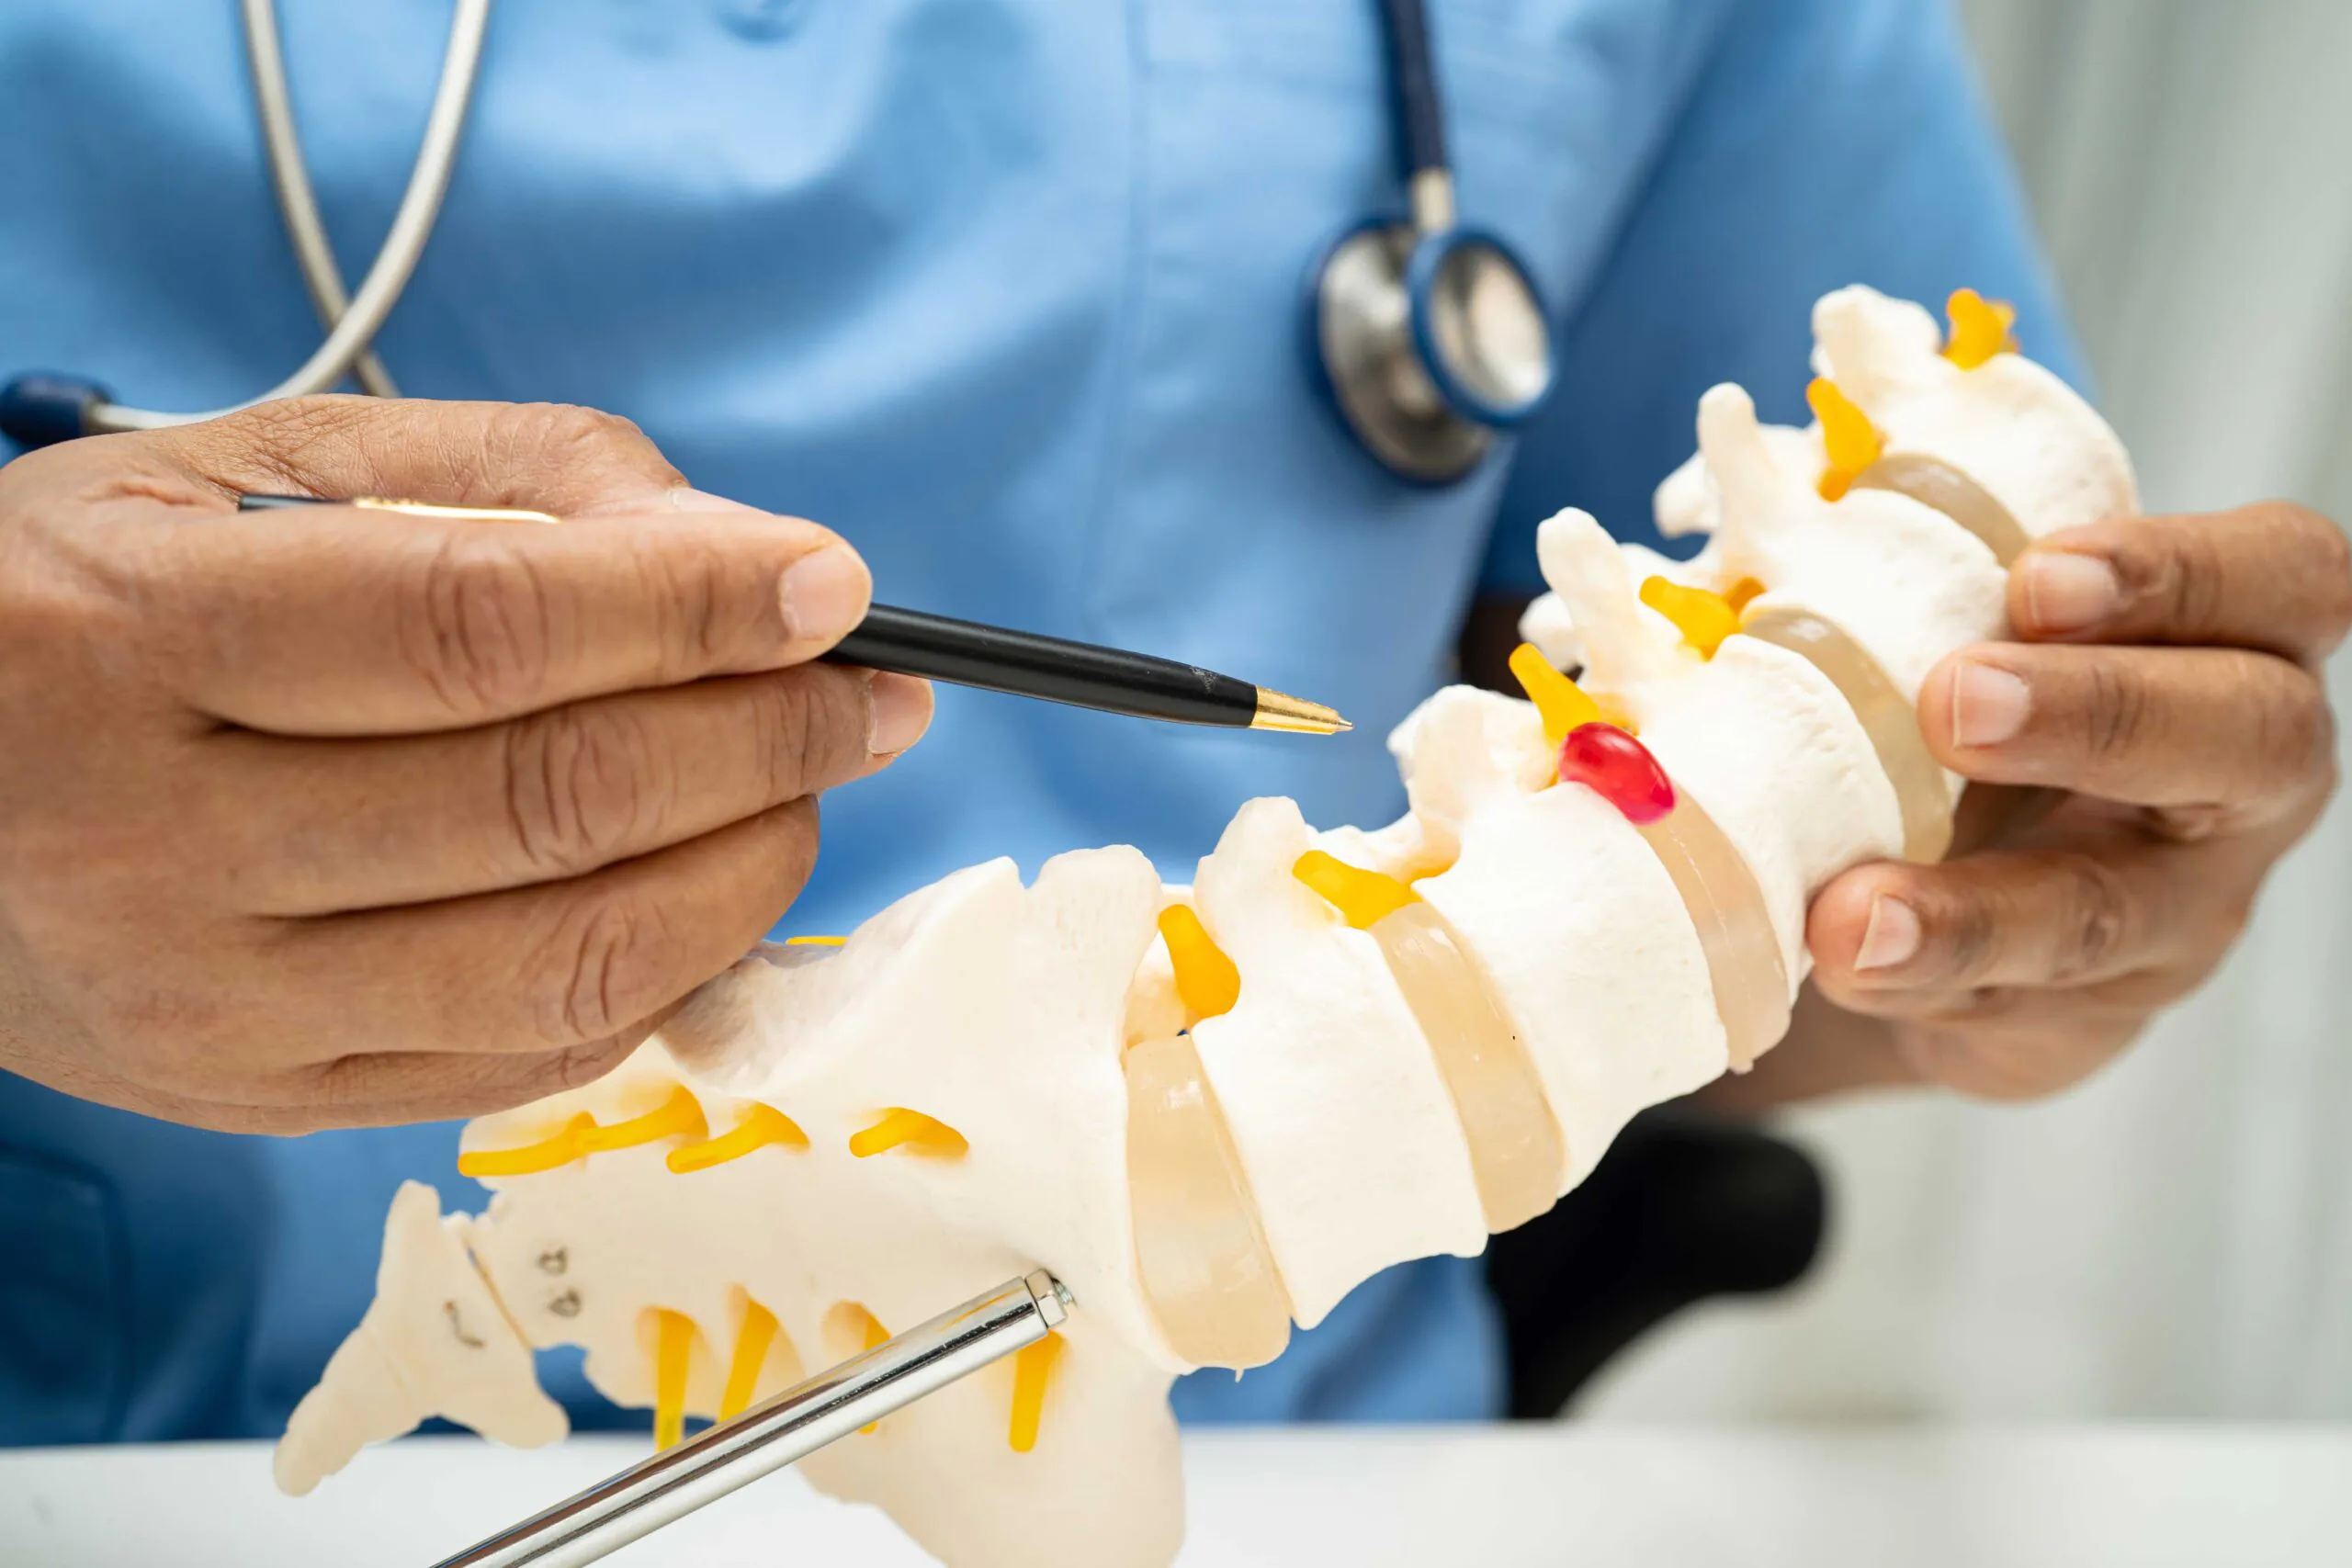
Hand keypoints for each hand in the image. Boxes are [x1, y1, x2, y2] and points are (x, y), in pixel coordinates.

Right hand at [0, 397, 930, 1132]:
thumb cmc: (99, 602)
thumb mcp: (255, 467)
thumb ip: (506, 475)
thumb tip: (737, 547)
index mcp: (132, 637)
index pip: (478, 624)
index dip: (690, 605)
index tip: (833, 586)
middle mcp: (155, 840)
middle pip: (547, 801)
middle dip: (764, 738)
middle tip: (869, 694)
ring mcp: (209, 1002)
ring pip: (565, 963)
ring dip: (746, 869)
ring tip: (802, 788)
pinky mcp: (262, 1101)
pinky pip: (531, 1059)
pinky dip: (665, 974)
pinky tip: (706, 888)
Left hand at [1791, 502, 2349, 1101]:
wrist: (1946, 895)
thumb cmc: (1970, 703)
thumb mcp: (1975, 628)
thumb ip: (1934, 577)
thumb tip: (1772, 510)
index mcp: (2237, 640)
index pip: (2281, 577)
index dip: (2179, 569)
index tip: (2036, 573)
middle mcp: (2240, 778)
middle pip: (2247, 737)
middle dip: (2101, 715)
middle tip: (1955, 702)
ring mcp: (2175, 911)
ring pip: (2109, 911)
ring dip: (1975, 911)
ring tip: (1852, 912)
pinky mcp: (2084, 1017)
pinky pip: (2013, 1010)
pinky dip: (1913, 983)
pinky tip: (1833, 961)